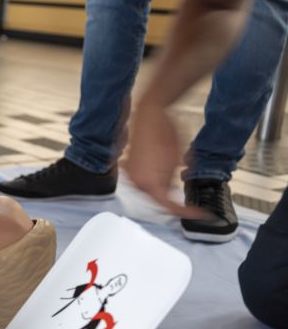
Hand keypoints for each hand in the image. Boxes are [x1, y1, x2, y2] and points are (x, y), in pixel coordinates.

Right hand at [124, 99, 205, 218]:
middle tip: (189, 203)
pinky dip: (154, 182)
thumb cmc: (166, 132)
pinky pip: (143, 182)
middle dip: (173, 201)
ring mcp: (132, 176)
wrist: (150, 114)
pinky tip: (164, 175)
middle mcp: (137, 183)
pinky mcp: (130, 168)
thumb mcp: (180, 160)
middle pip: (158, 200)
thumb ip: (176, 182)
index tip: (198, 213)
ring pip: (151, 191)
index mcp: (150, 183)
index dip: (185, 212)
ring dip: (164, 191)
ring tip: (177, 185)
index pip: (169, 206)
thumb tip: (177, 194)